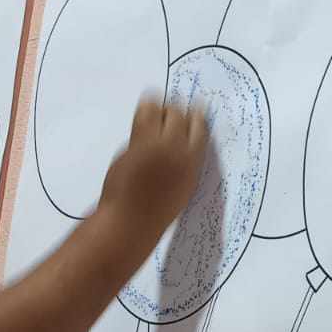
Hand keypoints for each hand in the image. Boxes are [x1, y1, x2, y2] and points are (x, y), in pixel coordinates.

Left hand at [97, 98, 207, 246]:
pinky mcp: (139, 142)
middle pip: (181, 114)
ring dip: (158, 110)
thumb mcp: (180, 186)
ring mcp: (160, 145)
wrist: (131, 221)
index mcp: (193, 162)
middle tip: (160, 121)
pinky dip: (144, 111)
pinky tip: (141, 117)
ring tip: (150, 120)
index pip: (200, 126)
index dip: (191, 117)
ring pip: (164, 110)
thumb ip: (182, 162)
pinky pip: (144, 113)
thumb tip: (177, 140)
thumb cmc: (153, 209)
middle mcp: (180, 150)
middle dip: (172, 113)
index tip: (184, 115)